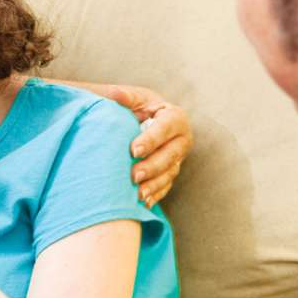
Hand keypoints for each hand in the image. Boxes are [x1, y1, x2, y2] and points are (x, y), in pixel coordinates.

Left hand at [88, 83, 192, 207]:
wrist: (140, 121)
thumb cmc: (135, 107)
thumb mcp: (132, 99)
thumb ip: (125, 97)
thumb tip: (116, 95)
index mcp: (175, 117)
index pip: (166, 128)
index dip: (151, 139)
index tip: (133, 150)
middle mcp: (182, 139)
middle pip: (171, 155)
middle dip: (153, 166)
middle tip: (134, 176)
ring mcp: (178, 158)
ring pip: (170, 173)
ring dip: (154, 185)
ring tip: (137, 194)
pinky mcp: (171, 172)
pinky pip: (166, 186)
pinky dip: (155, 195)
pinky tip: (143, 203)